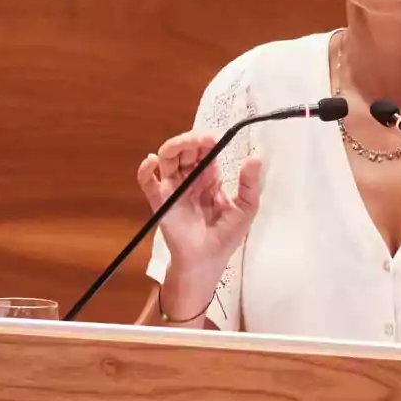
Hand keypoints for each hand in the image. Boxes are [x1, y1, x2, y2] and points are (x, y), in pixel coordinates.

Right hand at [137, 131, 261, 280]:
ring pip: (166, 158)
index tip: (215, 138)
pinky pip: (147, 182)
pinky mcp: (159, 202)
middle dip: (191, 139)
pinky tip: (151, 162)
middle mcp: (189, 178)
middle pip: (184, 149)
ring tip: (182, 144)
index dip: (207, 140)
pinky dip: (145, 169)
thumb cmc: (226, 236)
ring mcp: (173, 189)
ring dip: (172, 146)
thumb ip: (249, 184)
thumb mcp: (245, 208)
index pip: (205, 150)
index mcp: (209, 177)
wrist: (207, 261)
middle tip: (202, 139)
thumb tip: (255, 157)